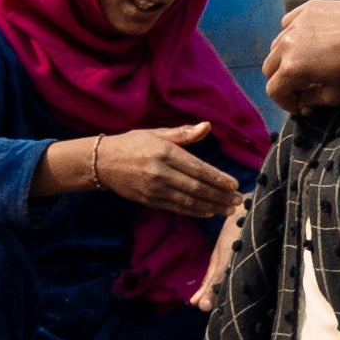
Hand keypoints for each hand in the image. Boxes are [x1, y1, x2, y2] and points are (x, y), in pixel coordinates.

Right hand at [49, 118, 241, 221]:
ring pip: (187, 201)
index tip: (235, 185)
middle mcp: (160, 173)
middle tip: (238, 201)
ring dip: (210, 207)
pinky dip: (193, 212)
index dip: (218, 179)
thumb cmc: (133, 143)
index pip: (198, 169)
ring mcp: (153, 189)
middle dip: (219, 196)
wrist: (101, 162)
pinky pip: (175, 208)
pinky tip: (208, 213)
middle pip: (196, 188)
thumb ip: (184, 133)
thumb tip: (208, 126)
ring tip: (228, 209)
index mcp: (165, 154)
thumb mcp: (158, 133)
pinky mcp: (148, 200)